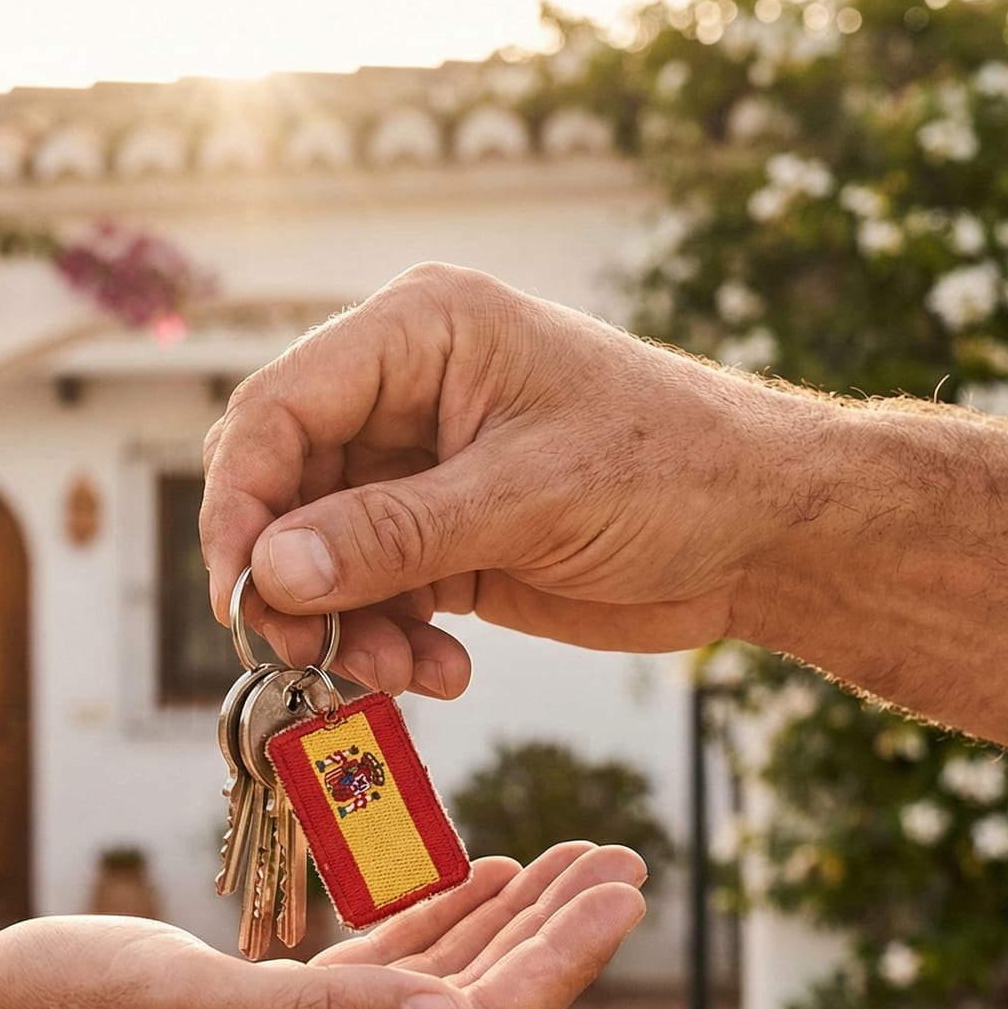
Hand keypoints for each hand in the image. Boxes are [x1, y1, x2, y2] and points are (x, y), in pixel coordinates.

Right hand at [199, 262, 810, 695]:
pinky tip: (443, 673)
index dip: (242, 501)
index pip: (280, 406)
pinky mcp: (442, 537)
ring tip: (400, 676)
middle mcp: (404, 393)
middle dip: (290, 579)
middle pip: (285, 487)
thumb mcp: (531, 497)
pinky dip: (388, 644)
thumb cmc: (675, 469)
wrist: (767, 533)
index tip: (240, 592)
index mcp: (420, 332)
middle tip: (309, 653)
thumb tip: (272, 573)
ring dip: (343, 627)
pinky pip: (371, 595)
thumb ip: (394, 534)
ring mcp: (419, 469)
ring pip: (319, 556)